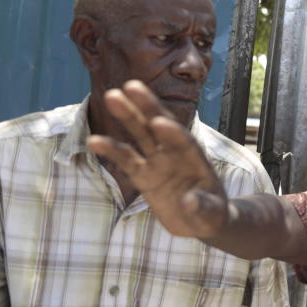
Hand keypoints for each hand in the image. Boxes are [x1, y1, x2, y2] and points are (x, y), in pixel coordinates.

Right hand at [86, 80, 228, 237]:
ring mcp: (159, 162)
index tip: (160, 122)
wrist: (201, 221)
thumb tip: (189, 201)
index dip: (173, 133)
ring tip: (112, 96)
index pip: (185, 142)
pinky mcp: (144, 175)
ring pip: (141, 134)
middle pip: (160, 127)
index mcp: (197, 159)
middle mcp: (176, 154)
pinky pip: (126, 160)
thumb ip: (203, 207)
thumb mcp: (212, 215)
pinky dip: (111, 150)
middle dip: (148, 107)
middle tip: (131, 86)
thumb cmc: (212, 215)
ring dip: (128, 115)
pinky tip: (93, 140)